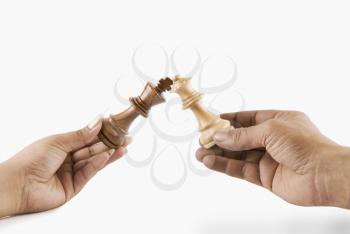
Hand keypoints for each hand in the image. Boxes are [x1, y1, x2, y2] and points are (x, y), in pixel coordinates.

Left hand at [0, 117, 128, 216]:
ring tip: (124, 146)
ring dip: (109, 153)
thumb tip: (97, 122)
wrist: (19, 184)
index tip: (116, 126)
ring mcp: (72, 172)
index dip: (102, 132)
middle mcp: (68, 158)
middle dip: (110, 143)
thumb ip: (81, 135)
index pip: (87, 137)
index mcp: (62, 145)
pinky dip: (99, 163)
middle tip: (126, 137)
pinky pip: (89, 172)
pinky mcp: (75, 186)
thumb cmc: (31, 159)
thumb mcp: (58, 141)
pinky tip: (108, 155)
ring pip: (94, 160)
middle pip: (93, 149)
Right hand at [196, 110, 349, 208]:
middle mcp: (272, 140)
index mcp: (278, 122)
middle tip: (202, 140)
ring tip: (200, 152)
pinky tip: (210, 162)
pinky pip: (240, 169)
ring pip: (237, 155)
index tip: (214, 121)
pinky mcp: (264, 176)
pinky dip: (224, 166)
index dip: (231, 120)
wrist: (323, 175)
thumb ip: (242, 136)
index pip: (249, 119)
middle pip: (240, 138)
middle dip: (220, 139)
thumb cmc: (305, 145)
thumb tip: (220, 137)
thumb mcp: (270, 131)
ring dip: (218, 154)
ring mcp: (267, 158)